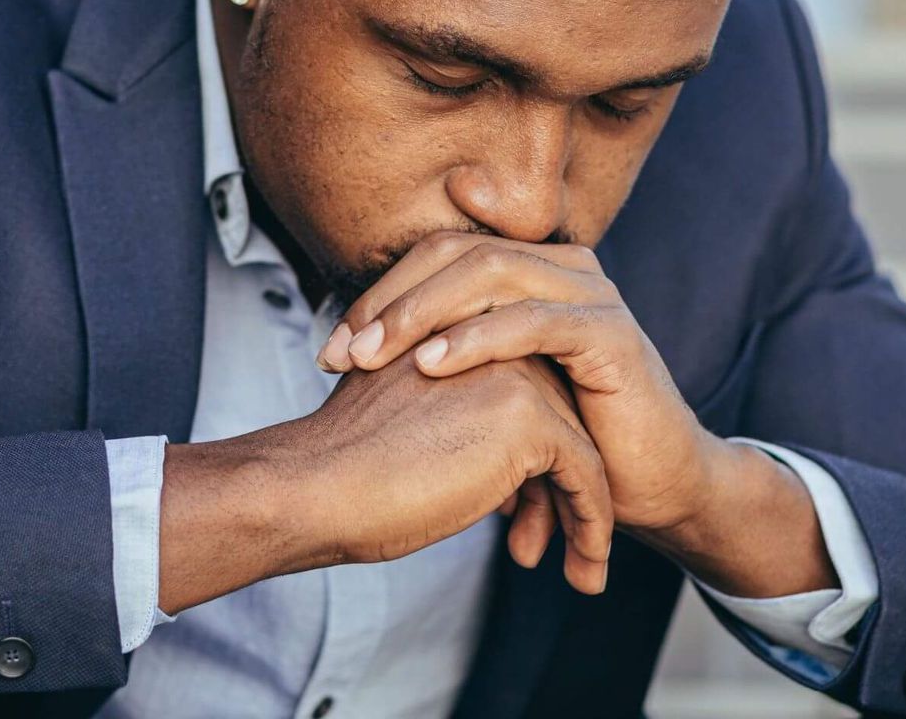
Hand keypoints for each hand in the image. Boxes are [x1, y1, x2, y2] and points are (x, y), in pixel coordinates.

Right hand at [156, 351, 613, 613]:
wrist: (313, 484)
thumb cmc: (339, 467)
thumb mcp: (404, 422)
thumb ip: (452, 423)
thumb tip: (502, 480)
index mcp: (457, 335)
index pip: (524, 395)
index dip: (531, 460)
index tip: (526, 514)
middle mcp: (492, 342)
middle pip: (558, 417)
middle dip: (561, 487)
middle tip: (556, 543)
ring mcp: (515, 375)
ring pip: (579, 447)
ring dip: (585, 512)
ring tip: (583, 567)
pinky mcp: (529, 419)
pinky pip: (585, 475)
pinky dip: (592, 526)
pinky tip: (586, 569)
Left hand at [316, 232, 837, 600]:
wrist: (651, 485)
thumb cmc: (564, 437)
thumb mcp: (493, 388)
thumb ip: (443, 354)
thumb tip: (355, 346)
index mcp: (530, 269)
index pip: (439, 255)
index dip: (380, 292)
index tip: (330, 346)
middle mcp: (560, 268)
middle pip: (457, 254)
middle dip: (390, 301)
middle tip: (339, 350)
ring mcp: (591, 294)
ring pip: (489, 276)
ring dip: (420, 314)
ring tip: (371, 354)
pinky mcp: (611, 334)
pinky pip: (534, 322)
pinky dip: (477, 339)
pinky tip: (431, 364)